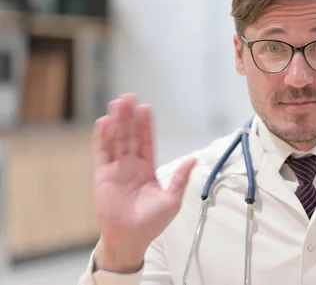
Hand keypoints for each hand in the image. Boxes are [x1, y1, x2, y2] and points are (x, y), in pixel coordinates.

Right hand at [92, 94, 196, 271]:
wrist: (130, 238)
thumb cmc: (152, 223)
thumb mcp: (172, 199)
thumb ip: (180, 178)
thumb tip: (194, 159)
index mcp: (148, 169)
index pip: (146, 141)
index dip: (145, 125)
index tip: (146, 108)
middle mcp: (131, 165)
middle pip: (130, 136)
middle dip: (129, 117)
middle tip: (128, 98)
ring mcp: (116, 169)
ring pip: (116, 140)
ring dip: (116, 122)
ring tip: (117, 104)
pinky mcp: (102, 176)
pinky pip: (101, 153)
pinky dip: (102, 138)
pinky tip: (103, 123)